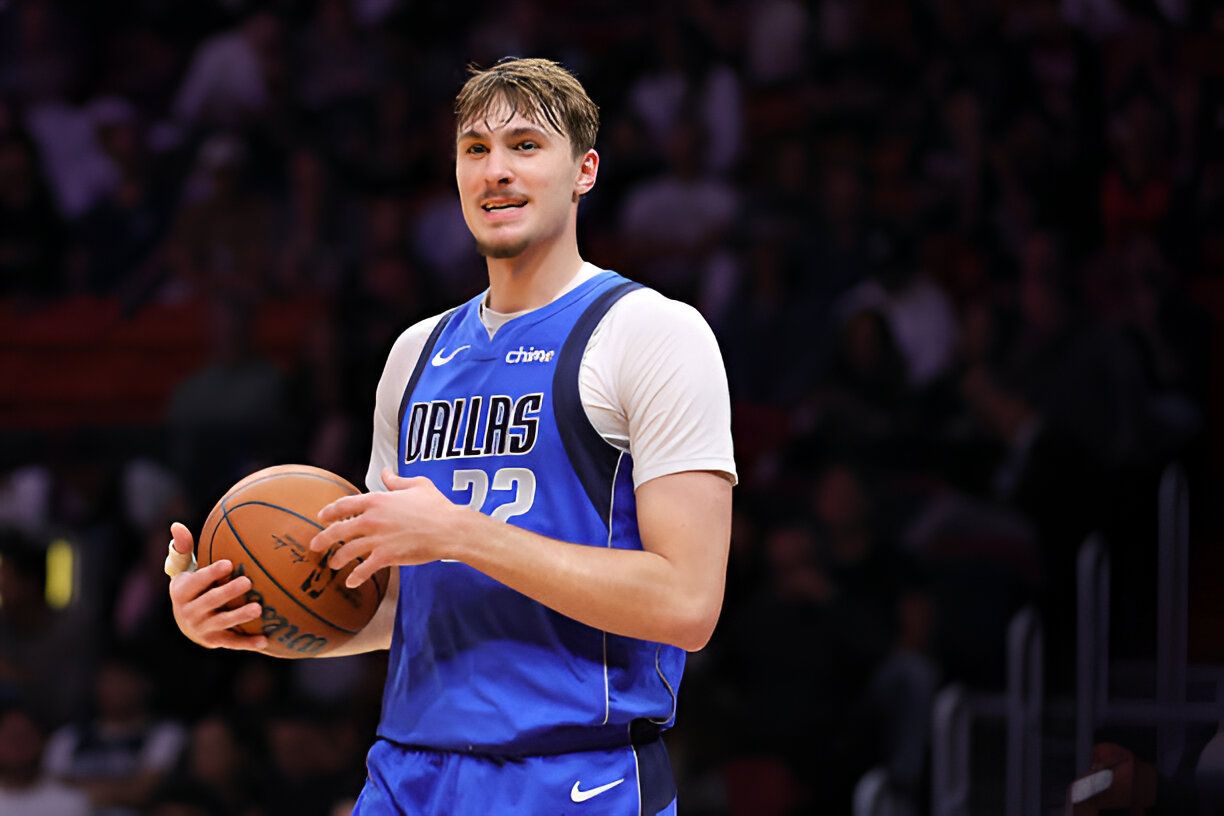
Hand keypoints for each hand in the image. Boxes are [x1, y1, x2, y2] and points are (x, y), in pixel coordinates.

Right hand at [166, 522, 267, 650]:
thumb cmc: (191, 586)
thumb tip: (176, 524)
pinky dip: (248, 643)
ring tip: (259, 608)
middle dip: (228, 592)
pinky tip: (265, 641)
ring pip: (222, 623)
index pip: (196, 582)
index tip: (228, 563)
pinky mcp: (215, 641)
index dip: (211, 574)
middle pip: (210, 601)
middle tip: (248, 582)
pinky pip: (233, 642)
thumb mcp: (183, 568)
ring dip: (240, 616)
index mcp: (181, 592)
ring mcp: (202, 628)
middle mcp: (189, 612)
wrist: (186, 622)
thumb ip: (182, 547)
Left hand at [310, 468, 462, 588]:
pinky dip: (356, 577)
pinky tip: (351, 581)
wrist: (449, 529)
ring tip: (333, 564)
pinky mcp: (386, 557)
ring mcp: (377, 539)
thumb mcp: (417, 485)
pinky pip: (364, 569)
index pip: (345, 505)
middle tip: (314, 546)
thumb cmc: (436, 506)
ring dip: (337, 559)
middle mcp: (371, 519)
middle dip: (323, 539)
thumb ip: (397, 480)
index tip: (322, 516)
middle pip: (338, 530)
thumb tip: (385, 472)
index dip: (330, 511)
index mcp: (377, 500)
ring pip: (347, 551)